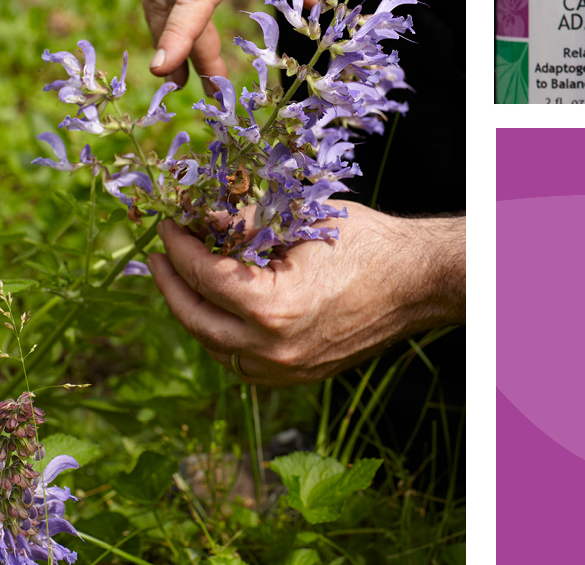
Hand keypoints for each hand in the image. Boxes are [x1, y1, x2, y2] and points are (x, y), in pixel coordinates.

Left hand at [146, 203, 465, 385]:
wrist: (419, 281)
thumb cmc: (369, 243)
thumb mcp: (304, 222)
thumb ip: (249, 223)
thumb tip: (203, 215)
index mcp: (274, 307)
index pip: (204, 275)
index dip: (180, 247)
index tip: (167, 226)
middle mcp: (274, 348)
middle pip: (197, 319)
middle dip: (171, 284)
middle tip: (159, 257)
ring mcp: (287, 369)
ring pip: (216, 348)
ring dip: (194, 313)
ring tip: (185, 282)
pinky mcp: (300, 375)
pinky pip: (243, 364)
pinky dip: (224, 338)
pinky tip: (221, 313)